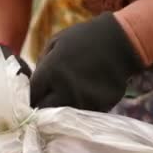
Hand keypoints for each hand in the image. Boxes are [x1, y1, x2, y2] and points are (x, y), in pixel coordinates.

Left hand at [30, 12, 144, 111]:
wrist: (122, 40)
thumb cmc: (84, 38)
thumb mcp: (55, 42)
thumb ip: (41, 64)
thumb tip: (32, 83)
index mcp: (50, 72)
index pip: (32, 96)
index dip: (30, 96)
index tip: (34, 95)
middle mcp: (65, 89)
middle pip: (45, 110)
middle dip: (43, 106)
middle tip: (47, 100)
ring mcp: (84, 100)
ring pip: (64, 115)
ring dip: (62, 109)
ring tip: (67, 97)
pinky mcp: (100, 106)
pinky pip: (84, 112)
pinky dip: (81, 107)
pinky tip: (84, 95)